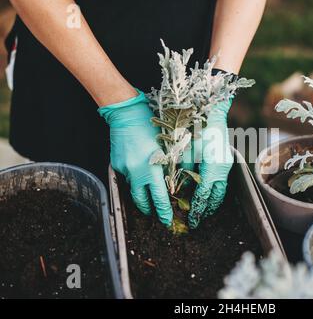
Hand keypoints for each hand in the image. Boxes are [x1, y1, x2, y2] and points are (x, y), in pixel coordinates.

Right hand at [98, 91, 172, 225]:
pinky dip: (134, 179)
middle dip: (149, 209)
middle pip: (141, 200)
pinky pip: (126, 177)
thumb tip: (175, 183)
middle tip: (155, 213)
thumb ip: (171, 166)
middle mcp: (136, 172)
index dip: (163, 211)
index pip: (159, 198)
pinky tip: (140, 172)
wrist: (127, 114)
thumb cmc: (151, 127)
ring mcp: (124, 169)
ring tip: (148, 198)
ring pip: (133, 189)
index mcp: (151, 168)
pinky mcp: (116, 164)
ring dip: (141, 195)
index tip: (167, 220)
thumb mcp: (167, 147)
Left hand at [182, 99, 233, 228]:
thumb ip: (182, 170)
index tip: (192, 220)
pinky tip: (207, 193)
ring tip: (203, 211)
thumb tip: (178, 189)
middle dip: (206, 209)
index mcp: (213, 167)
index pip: (204, 194)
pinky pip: (220, 179)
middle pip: (215, 196)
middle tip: (197, 220)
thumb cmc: (197, 128)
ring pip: (220, 189)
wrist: (211, 109)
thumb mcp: (185, 150)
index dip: (197, 208)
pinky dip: (214, 189)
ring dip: (212, 201)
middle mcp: (222, 168)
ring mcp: (225, 163)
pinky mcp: (225, 159)